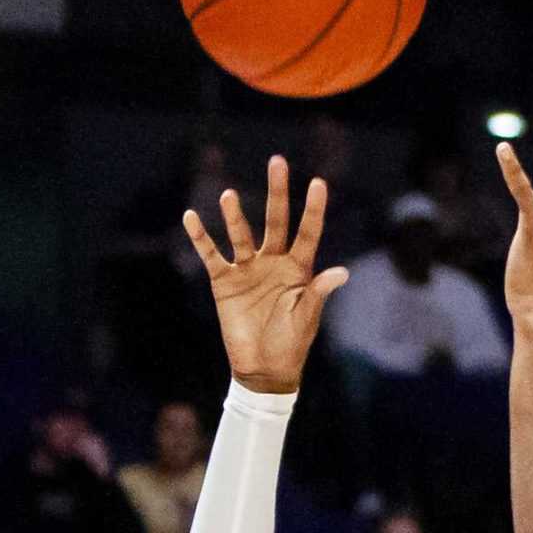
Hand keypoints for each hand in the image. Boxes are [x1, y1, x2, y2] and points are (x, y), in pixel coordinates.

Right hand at [181, 155, 347, 393]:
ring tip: (229, 196)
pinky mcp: (224, 282)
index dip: (314, 209)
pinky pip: (211, 255)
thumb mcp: (307, 318)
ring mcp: (247, 269)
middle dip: (278, 193)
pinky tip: (191, 217)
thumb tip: (342, 272)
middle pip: (276, 221)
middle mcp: (273, 262)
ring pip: (241, 234)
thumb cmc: (291, 345)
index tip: (318, 183)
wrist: (263, 370)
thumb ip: (319, 292)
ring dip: (234, 216)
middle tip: (277, 162)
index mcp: (298, 269)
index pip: (308, 232)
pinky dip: (201, 237)